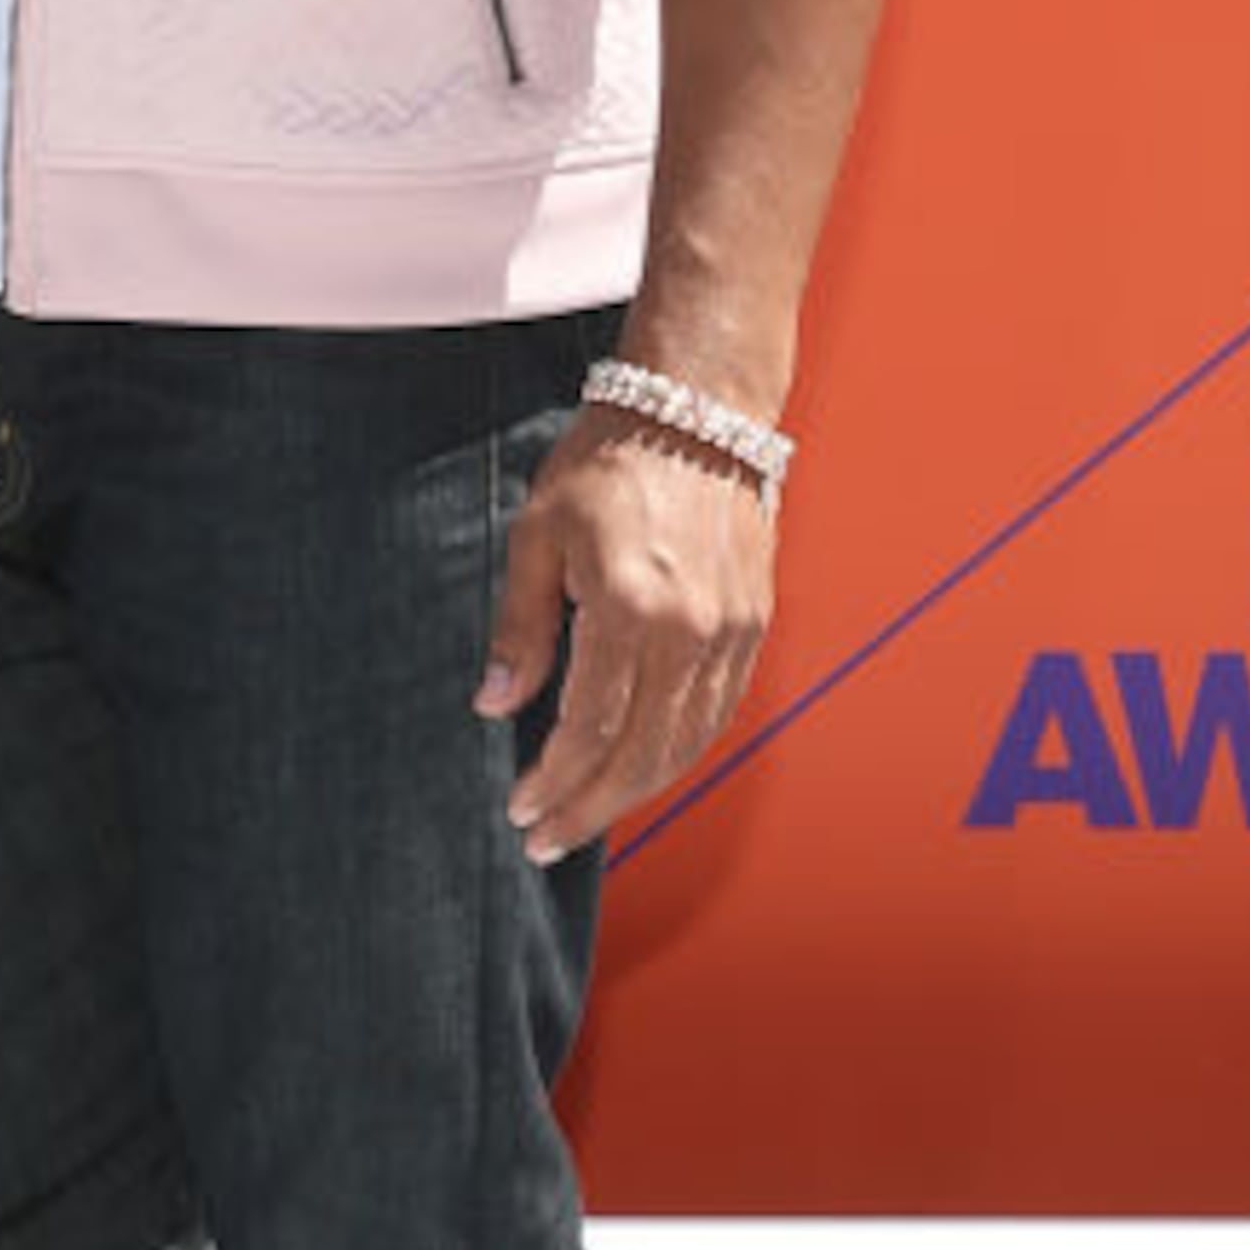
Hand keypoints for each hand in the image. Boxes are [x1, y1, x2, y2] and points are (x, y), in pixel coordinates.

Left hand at [474, 414, 775, 860]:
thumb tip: (495, 705)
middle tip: (547, 839)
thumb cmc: (608, 462)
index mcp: (631, 605)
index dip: (555, 780)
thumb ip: (521, 628)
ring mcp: (731, 631)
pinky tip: (640, 767)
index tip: (521, 808)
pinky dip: (676, 751)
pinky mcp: (753, 625)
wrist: (698, 410)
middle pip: (642, 754)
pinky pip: (716, 713)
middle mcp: (691, 629)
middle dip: (590, 807)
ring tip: (586, 814)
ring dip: (634, 791)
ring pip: (686, 743)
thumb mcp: (539, 536)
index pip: (591, 728)